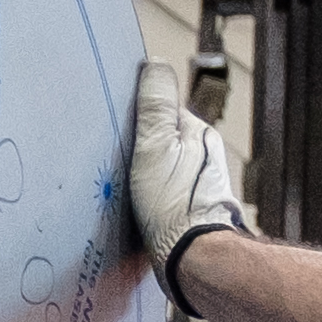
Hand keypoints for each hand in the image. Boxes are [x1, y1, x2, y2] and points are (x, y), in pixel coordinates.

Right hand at [125, 65, 246, 312]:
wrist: (192, 258)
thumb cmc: (173, 203)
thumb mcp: (154, 145)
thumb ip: (154, 104)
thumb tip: (155, 63)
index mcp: (197, 132)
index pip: (163, 109)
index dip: (137, 114)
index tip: (116, 124)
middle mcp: (205, 155)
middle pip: (165, 137)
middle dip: (143, 143)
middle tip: (117, 158)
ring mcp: (201, 182)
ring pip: (167, 165)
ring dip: (147, 170)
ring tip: (126, 185)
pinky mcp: (193, 208)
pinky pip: (167, 190)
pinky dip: (153, 193)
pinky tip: (139, 206)